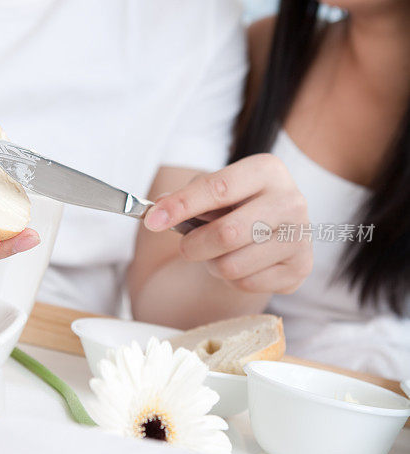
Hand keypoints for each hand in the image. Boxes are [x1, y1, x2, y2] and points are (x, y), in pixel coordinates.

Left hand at [144, 153, 312, 294]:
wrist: (273, 228)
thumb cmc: (238, 205)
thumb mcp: (215, 191)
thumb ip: (186, 196)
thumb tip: (158, 209)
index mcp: (268, 170)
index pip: (218, 188)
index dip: (181, 205)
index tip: (152, 220)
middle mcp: (292, 200)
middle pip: (226, 233)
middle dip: (194, 245)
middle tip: (185, 247)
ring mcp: (301, 236)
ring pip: (233, 265)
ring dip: (213, 264)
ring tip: (220, 253)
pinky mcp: (301, 268)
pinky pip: (246, 284)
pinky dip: (233, 279)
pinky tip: (243, 264)